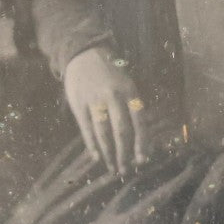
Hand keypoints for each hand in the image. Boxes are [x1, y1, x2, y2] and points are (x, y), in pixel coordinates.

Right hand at [63, 46, 147, 174]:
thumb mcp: (127, 82)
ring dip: (109, 153)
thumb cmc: (110, 72)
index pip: (139, 121)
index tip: (144, 159)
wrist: (84, 53)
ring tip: (112, 168)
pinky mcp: (79, 104)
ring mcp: (95, 100)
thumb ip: (133, 105)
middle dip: (125, 153)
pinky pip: (86, 128)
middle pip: (121, 130)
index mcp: (130, 90)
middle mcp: (113, 96)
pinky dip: (92, 144)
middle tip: (126, 169)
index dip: (142, 142)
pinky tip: (96, 157)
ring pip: (104, 132)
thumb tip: (142, 135)